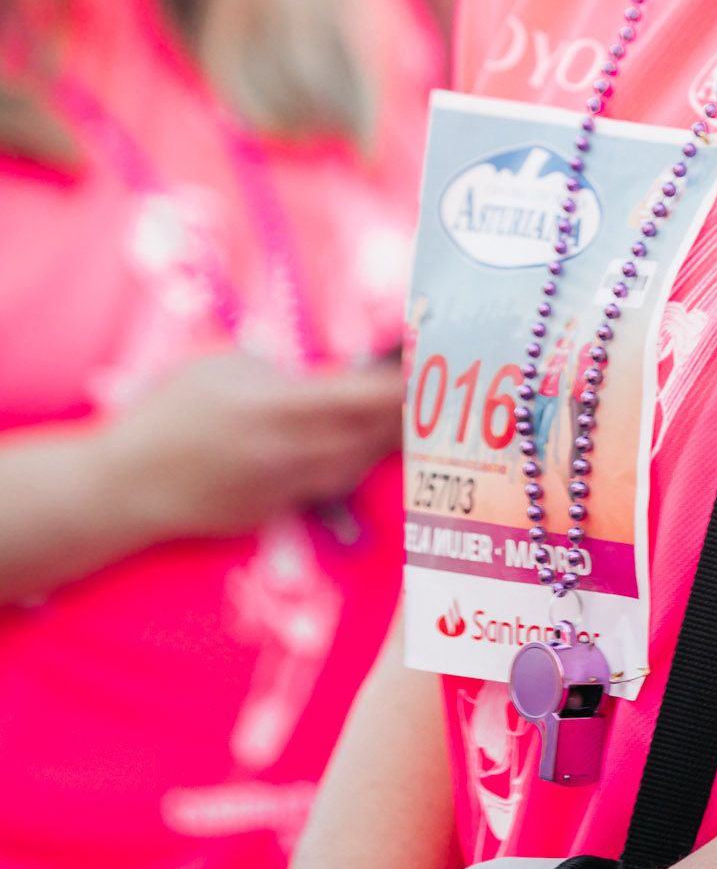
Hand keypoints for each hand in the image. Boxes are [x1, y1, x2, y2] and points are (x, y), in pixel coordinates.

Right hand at [101, 349, 405, 542]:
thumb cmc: (171, 411)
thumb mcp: (225, 364)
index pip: (364, 396)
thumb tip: (327, 372)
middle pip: (373, 434)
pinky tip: (369, 442)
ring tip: (413, 411)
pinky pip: (334, 484)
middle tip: (437, 383)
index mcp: (280, 408)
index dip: (404, 380)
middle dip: (409, 408)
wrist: (127, 486)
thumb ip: (282, 368)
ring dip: (389, 438)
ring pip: (360, 464)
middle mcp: (293, 453)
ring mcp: (287, 488)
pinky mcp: (278, 511)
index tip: (430, 358)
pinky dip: (358, 461)